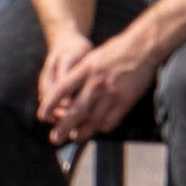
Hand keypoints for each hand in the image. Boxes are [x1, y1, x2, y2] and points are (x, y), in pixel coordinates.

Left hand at [41, 25, 157, 145]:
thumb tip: (68, 95)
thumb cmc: (118, 50)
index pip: (62, 90)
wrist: (143, 47)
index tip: (42, 116)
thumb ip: (81, 74)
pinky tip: (99, 128)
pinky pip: (111, 120)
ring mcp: (111, 93)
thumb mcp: (93, 57)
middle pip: (75, 110)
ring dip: (83, 132)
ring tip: (76, 137)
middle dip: (63, 127)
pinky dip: (102, 127)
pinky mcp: (125, 100)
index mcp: (85, 69)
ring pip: (93, 120)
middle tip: (55, 138)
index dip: (50, 105)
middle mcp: (96, 82)